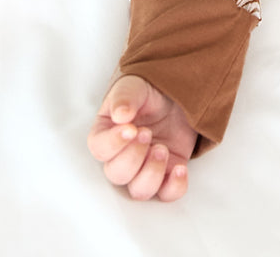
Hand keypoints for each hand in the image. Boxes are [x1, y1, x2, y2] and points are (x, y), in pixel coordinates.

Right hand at [87, 74, 198, 200]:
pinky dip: (174, 187)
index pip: (100, 149)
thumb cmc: (148, 90)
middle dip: (133, 157)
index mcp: (107, 134)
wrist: (176, 93)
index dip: (113, 144)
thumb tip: (120, 115)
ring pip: (139, 190)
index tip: (130, 129)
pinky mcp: (167, 173)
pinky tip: (180, 168)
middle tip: (147, 133)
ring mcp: (145, 167)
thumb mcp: (135, 86)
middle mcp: (122, 156)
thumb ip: (125, 97)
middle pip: (117, 174)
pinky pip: (167, 194)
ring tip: (162, 148)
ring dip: (151, 174)